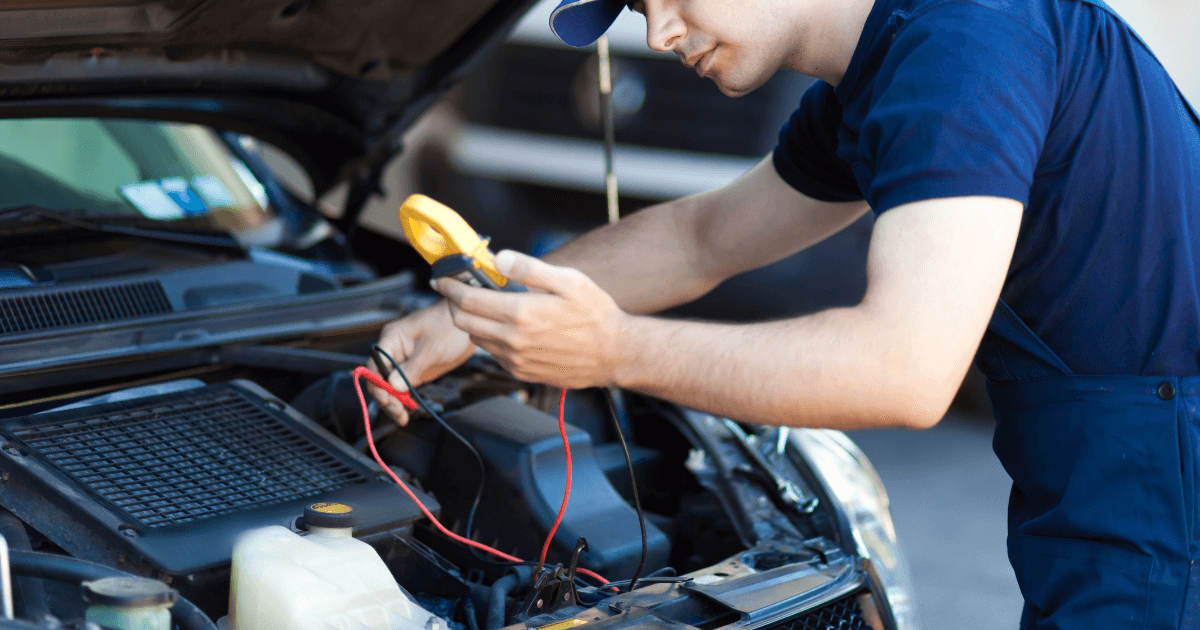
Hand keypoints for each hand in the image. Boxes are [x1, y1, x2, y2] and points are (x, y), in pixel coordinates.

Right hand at [368, 301, 475, 423]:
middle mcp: (394, 350)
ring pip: (390, 385)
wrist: (469, 324)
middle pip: (379, 378)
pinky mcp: (415, 368)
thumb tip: (393, 386)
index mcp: (392, 339)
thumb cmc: (450, 325)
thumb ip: (411, 368)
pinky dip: (404, 398)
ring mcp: (404, 360)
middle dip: (386, 397)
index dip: (378, 385)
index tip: (389, 400)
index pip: (374, 366)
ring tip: (402, 417)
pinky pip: (403, 385)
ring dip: (394, 401)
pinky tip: (407, 409)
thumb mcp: (431, 349)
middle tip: (398, 413)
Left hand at [435, 250, 630, 388]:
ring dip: (472, 321)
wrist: (614, 353)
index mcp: (521, 313)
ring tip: (485, 305)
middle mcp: (513, 340)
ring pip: (476, 338)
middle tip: (459, 289)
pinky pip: (492, 354)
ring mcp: (515, 360)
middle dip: (456, 303)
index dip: (450, 286)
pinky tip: (506, 326)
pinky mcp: (521, 372)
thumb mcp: (568, 281)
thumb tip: (498, 258)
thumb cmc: (596, 315)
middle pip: (463, 320)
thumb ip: (529, 269)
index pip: (467, 299)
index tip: (443, 278)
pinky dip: (490, 338)